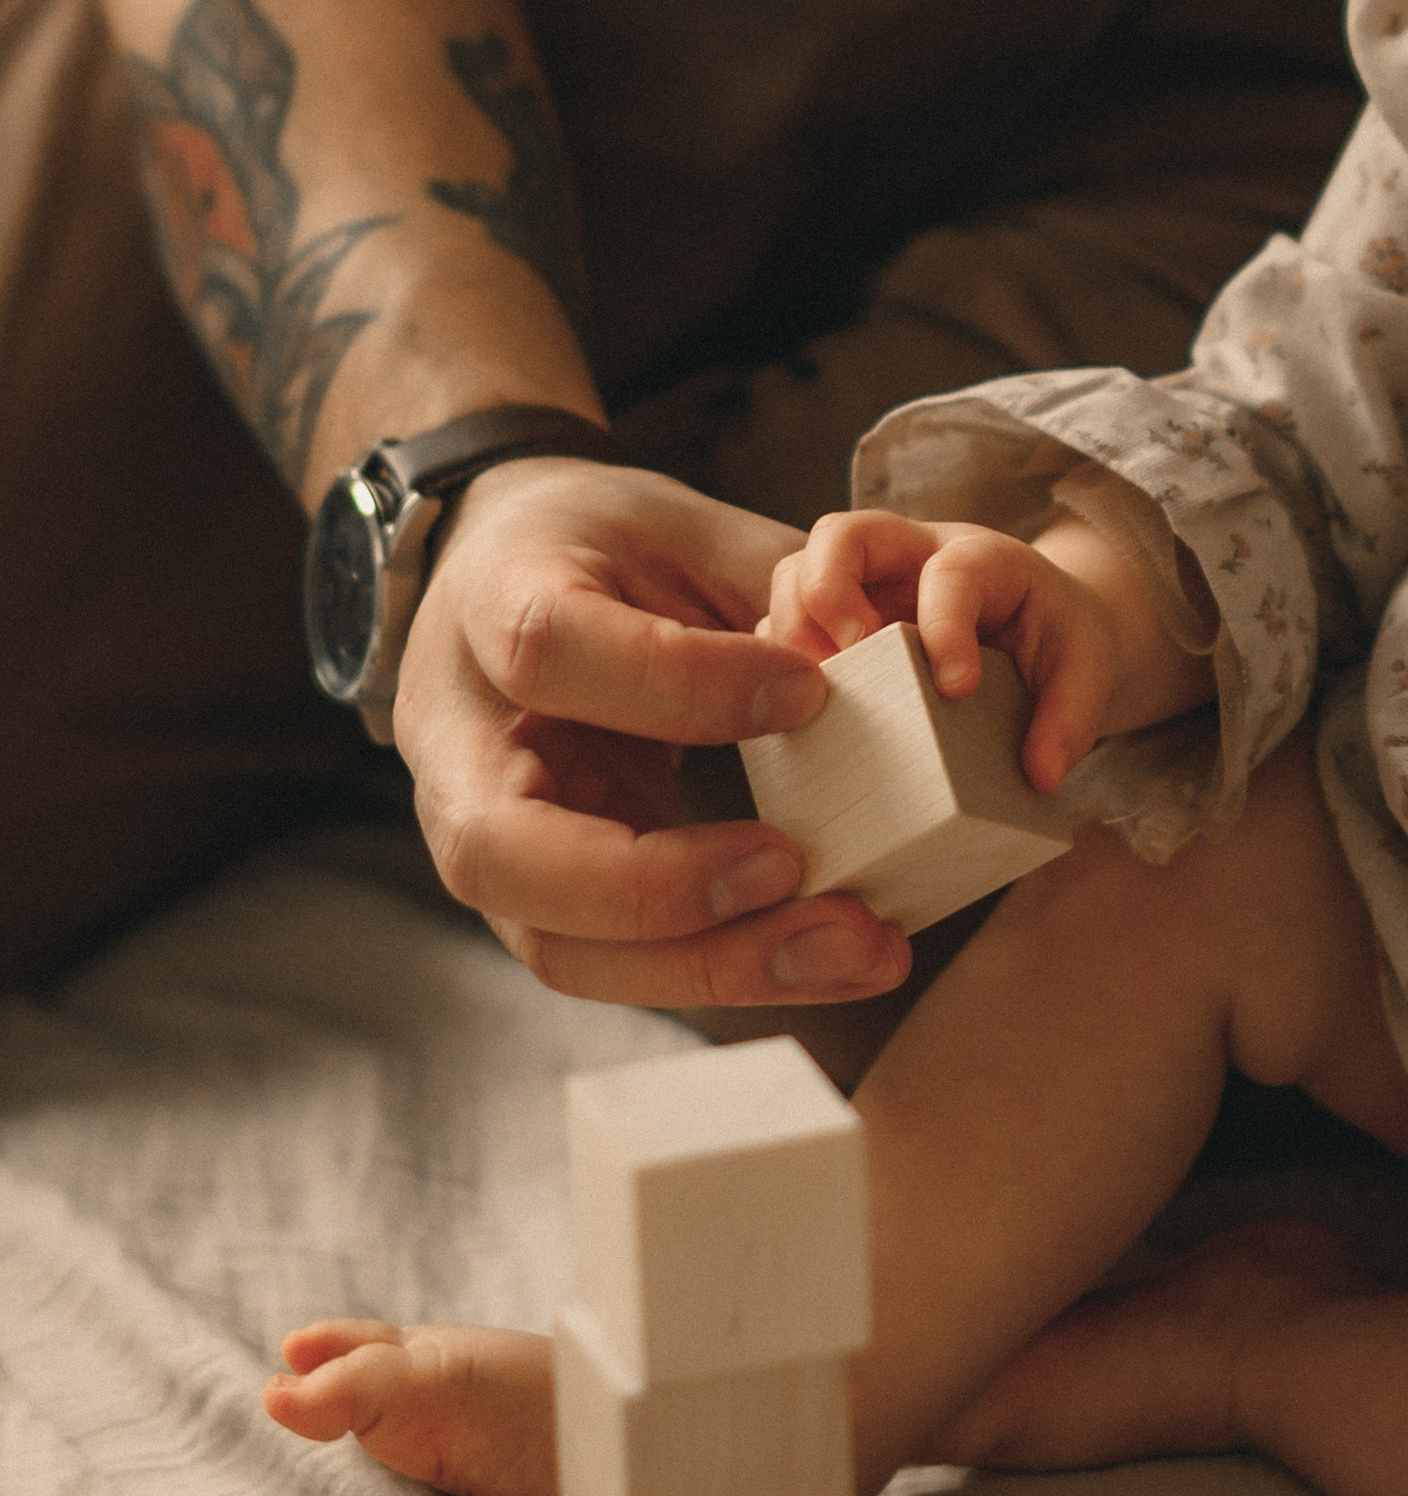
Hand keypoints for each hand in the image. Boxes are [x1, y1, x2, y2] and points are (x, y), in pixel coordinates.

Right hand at [396, 455, 907, 1009]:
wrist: (511, 573)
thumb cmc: (603, 546)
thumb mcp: (680, 524)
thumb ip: (765, 583)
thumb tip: (861, 667)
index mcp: (487, 604)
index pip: (547, 652)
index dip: (675, 682)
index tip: (806, 692)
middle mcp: (457, 740)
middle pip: (500, 850)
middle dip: (654, 888)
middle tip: (794, 870)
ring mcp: (481, 835)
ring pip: (557, 946)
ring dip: (710, 965)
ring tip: (853, 945)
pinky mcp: (540, 900)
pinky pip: (617, 965)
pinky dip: (730, 971)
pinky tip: (835, 955)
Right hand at [764, 509, 1125, 796]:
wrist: (1035, 630)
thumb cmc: (1054, 641)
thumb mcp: (1086, 670)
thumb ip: (1072, 717)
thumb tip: (1040, 773)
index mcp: (982, 560)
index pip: (954, 570)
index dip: (947, 624)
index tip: (957, 689)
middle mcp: (910, 557)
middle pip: (842, 535)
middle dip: (828, 596)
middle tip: (847, 668)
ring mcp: (862, 586)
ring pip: (796, 573)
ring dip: (792, 633)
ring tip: (814, 699)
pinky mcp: (833, 624)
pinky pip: (782, 627)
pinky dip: (778, 667)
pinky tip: (798, 717)